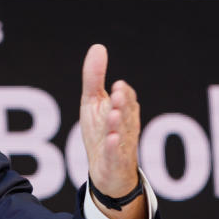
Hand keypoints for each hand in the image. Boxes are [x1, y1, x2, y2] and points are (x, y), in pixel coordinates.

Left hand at [79, 44, 146, 218]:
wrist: (106, 171)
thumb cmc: (101, 132)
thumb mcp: (93, 103)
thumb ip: (95, 77)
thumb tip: (98, 46)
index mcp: (123, 109)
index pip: (126, 98)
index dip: (122, 93)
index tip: (116, 85)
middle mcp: (126, 125)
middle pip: (125, 112)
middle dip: (122, 104)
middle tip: (116, 94)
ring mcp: (122, 144)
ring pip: (121, 132)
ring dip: (117, 123)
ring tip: (112, 114)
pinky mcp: (114, 161)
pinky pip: (115, 153)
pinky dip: (113, 147)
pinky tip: (111, 140)